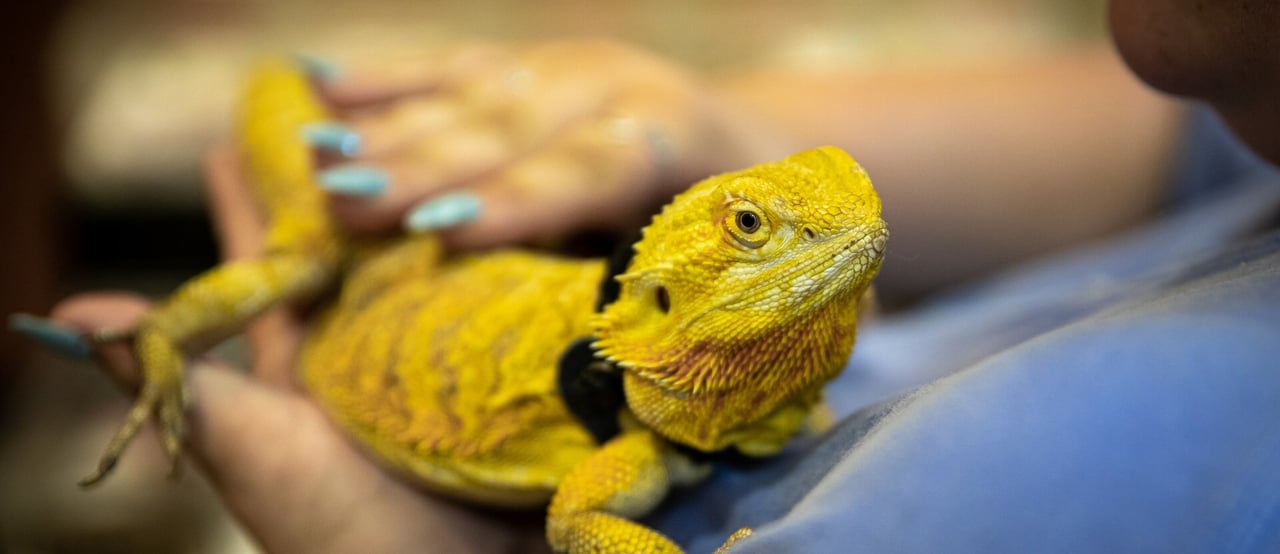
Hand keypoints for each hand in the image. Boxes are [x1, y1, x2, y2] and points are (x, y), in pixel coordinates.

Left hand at [45, 146, 548, 553]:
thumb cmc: (339, 527)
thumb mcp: (249, 444)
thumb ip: (179, 375)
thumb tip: (66, 316)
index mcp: (304, 363)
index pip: (268, 265)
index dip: (248, 206)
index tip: (230, 142)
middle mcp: (370, 351)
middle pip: (355, 247)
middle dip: (347, 183)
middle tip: (343, 115)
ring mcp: (440, 355)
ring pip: (430, 260)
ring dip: (429, 204)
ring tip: (430, 138)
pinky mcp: (500, 366)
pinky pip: (498, 293)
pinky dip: (505, 250)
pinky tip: (512, 205)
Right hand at [293, 39, 792, 247]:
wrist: (746, 143)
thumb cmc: (734, 229)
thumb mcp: (727, 253)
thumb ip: (670, 276)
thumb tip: (613, 332)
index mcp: (670, 137)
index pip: (588, 168)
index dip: (517, 199)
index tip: (444, 232)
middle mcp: (612, 87)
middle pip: (510, 127)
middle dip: (424, 166)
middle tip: (344, 199)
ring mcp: (562, 65)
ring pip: (468, 94)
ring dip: (389, 127)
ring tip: (316, 157)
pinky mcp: (524, 61)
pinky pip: (448, 66)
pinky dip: (385, 79)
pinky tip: (317, 85)